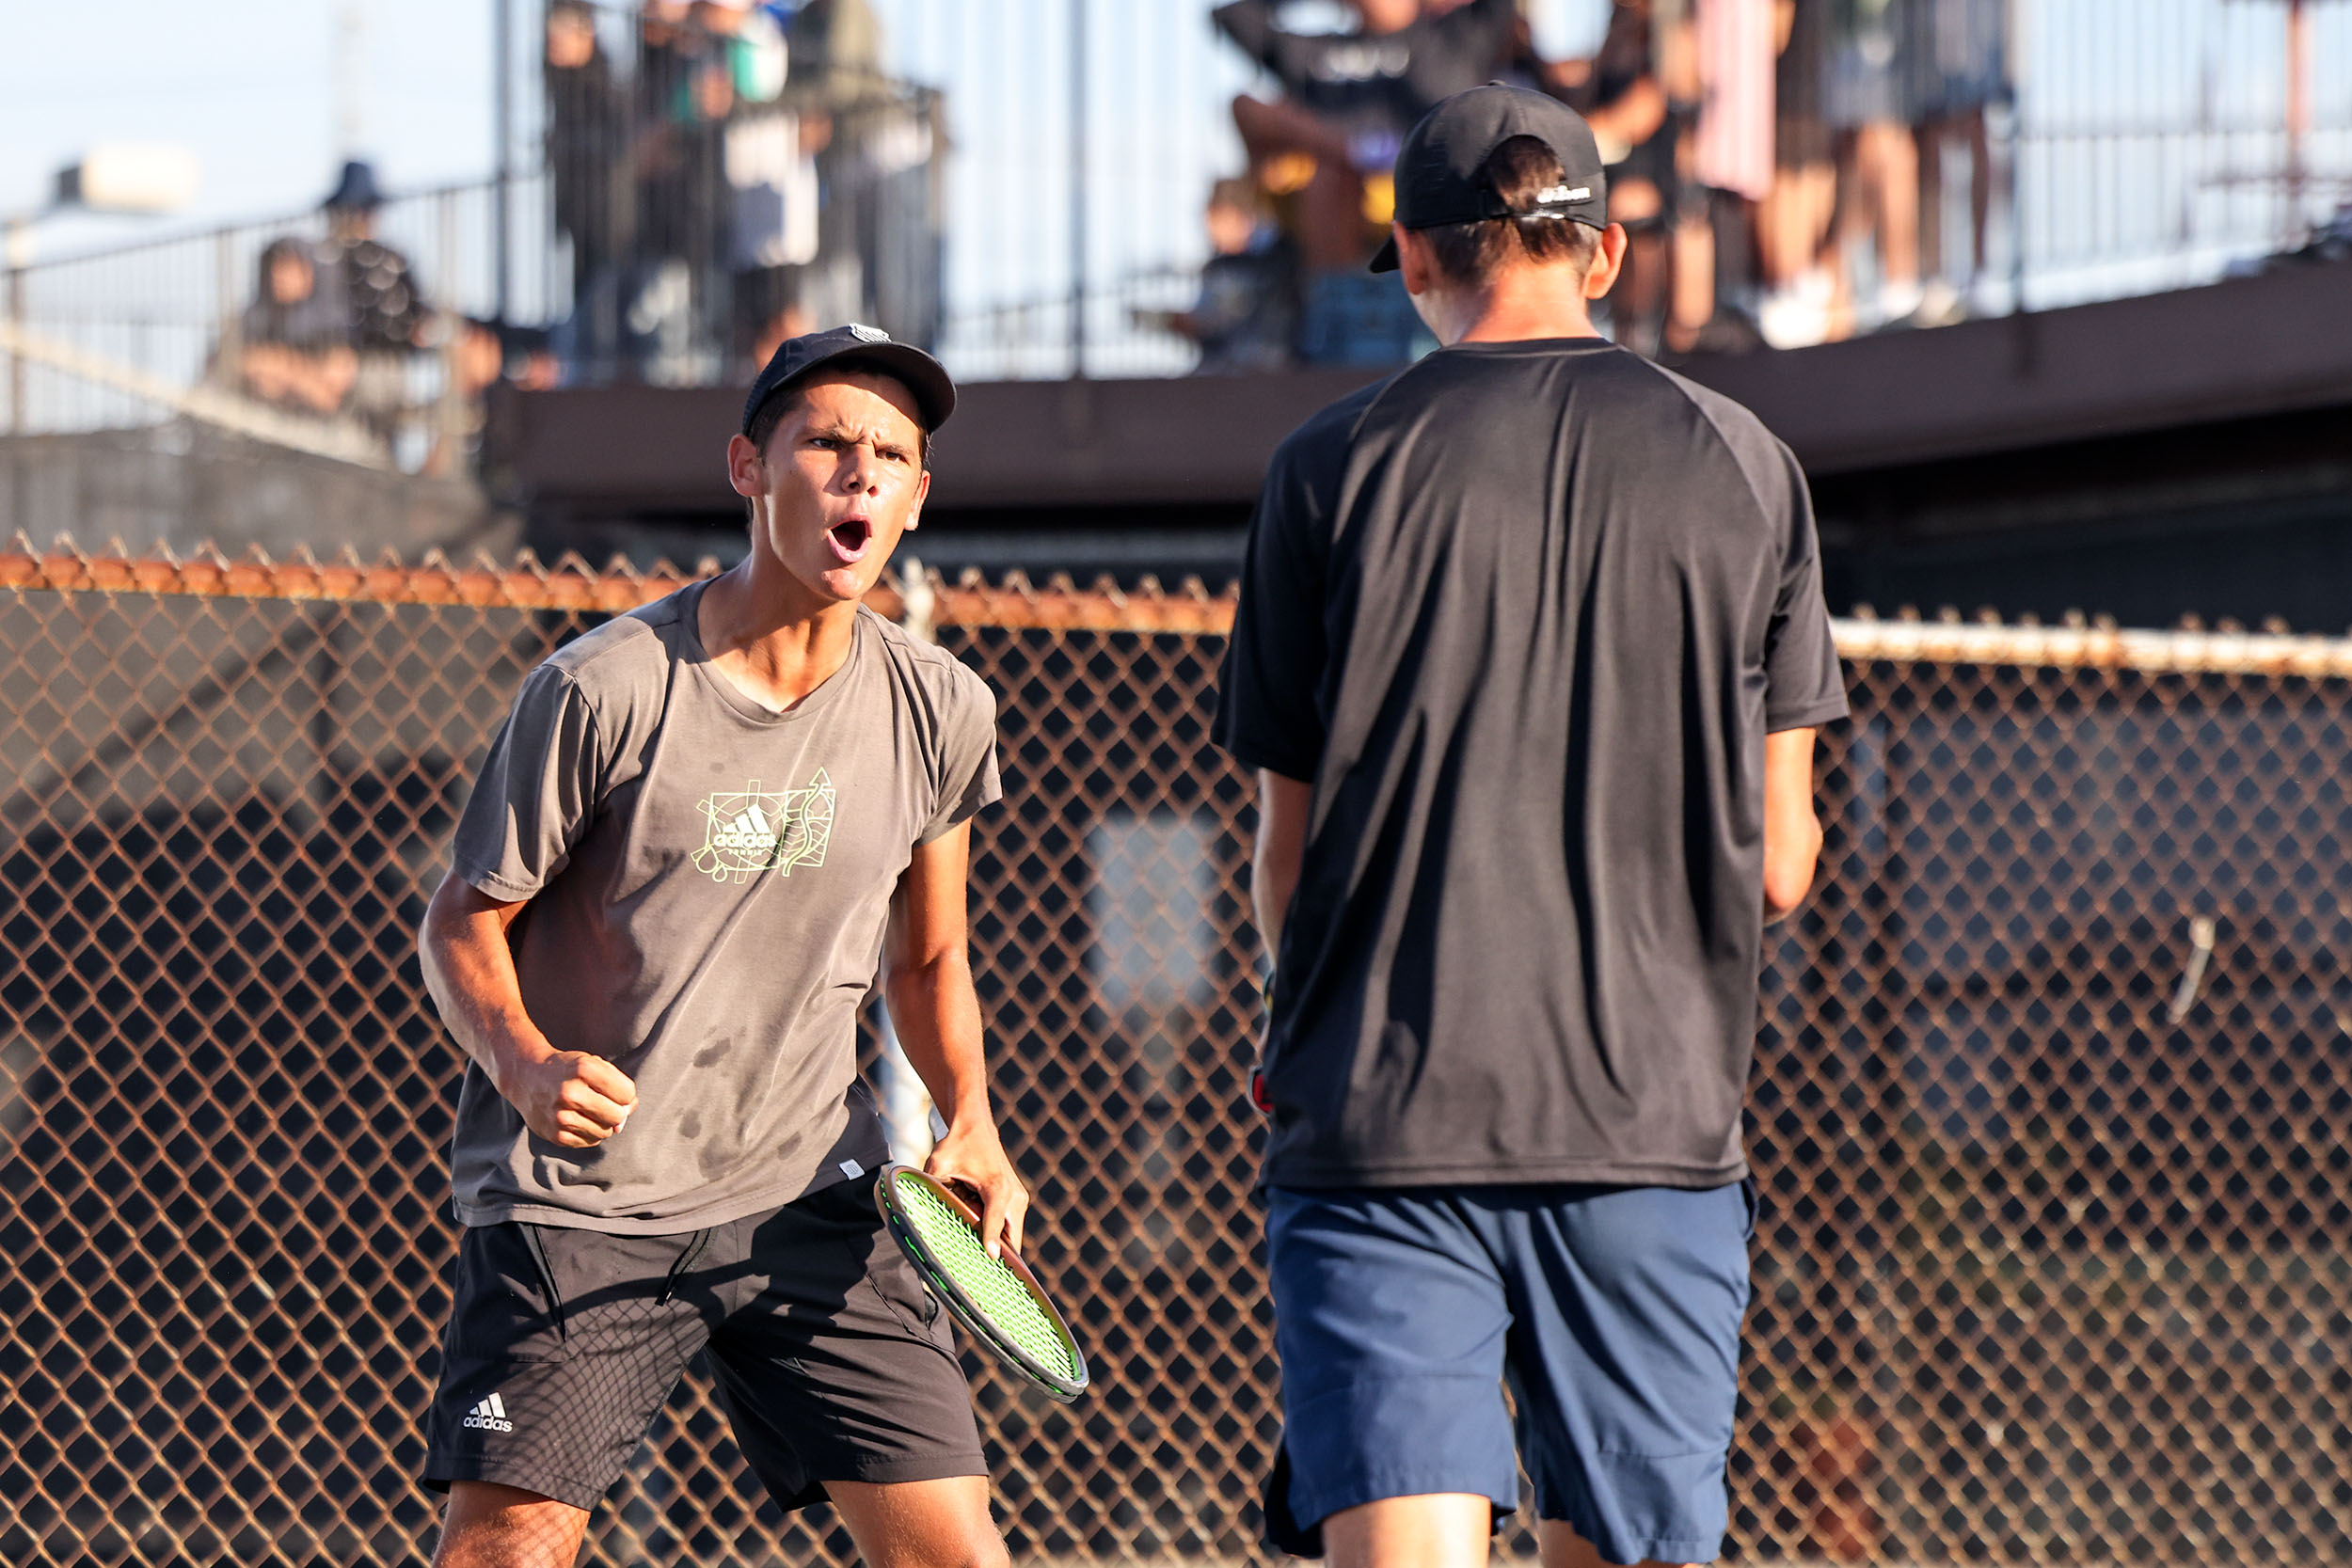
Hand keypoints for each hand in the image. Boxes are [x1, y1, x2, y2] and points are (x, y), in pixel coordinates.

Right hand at [502, 1046, 636, 1147]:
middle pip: (617, 1116)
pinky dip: (589, 1133)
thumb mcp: (594, 1064)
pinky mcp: (555, 1135)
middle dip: (617, 1111)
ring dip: (603, 1123)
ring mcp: (560, 1116)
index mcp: (583, 1069)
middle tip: (604, 1103)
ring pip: (605, 1132)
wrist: (526, 1077)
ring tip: (589, 1110)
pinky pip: (589, 1142)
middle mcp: (570, 1093)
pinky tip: (578, 1119)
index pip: (627, 1093)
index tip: (614, 1090)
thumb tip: (622, 1124)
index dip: (626, 1093)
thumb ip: (618, 1087)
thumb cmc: (568, 1070)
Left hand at [926, 1119, 1028, 1258]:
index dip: (991, 1243)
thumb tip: (914, 1207)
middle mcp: (1013, 1194)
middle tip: (986, 1281)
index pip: (996, 1223)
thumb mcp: (938, 1163)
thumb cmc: (957, 1143)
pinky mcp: (1016, 1197)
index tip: (991, 1261)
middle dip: (1002, 1257)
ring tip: (981, 1265)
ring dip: (999, 1245)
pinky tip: (983, 1246)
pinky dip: (1000, 1235)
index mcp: (996, 1187)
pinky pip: (1011, 1225)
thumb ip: (931, 1186)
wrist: (975, 1125)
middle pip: (1013, 1237)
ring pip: (1014, 1234)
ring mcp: (1018, 1196)